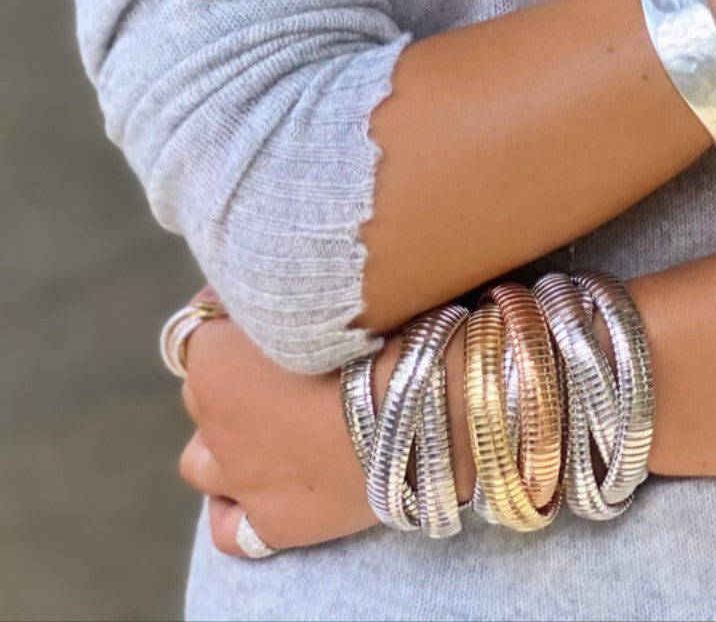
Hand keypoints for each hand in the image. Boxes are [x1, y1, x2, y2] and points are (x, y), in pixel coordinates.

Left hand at [177, 293, 474, 555]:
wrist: (425, 404)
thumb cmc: (383, 330)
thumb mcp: (327, 287)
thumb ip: (283, 290)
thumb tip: (277, 281)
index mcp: (214, 355)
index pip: (195, 324)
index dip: (227, 312)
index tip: (261, 302)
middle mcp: (214, 418)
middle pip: (203, 391)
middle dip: (236, 377)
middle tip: (288, 363)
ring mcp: (240, 476)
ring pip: (201, 460)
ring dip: (227, 442)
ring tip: (272, 429)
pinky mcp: (273, 523)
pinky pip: (230, 529)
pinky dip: (238, 510)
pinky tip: (264, 491)